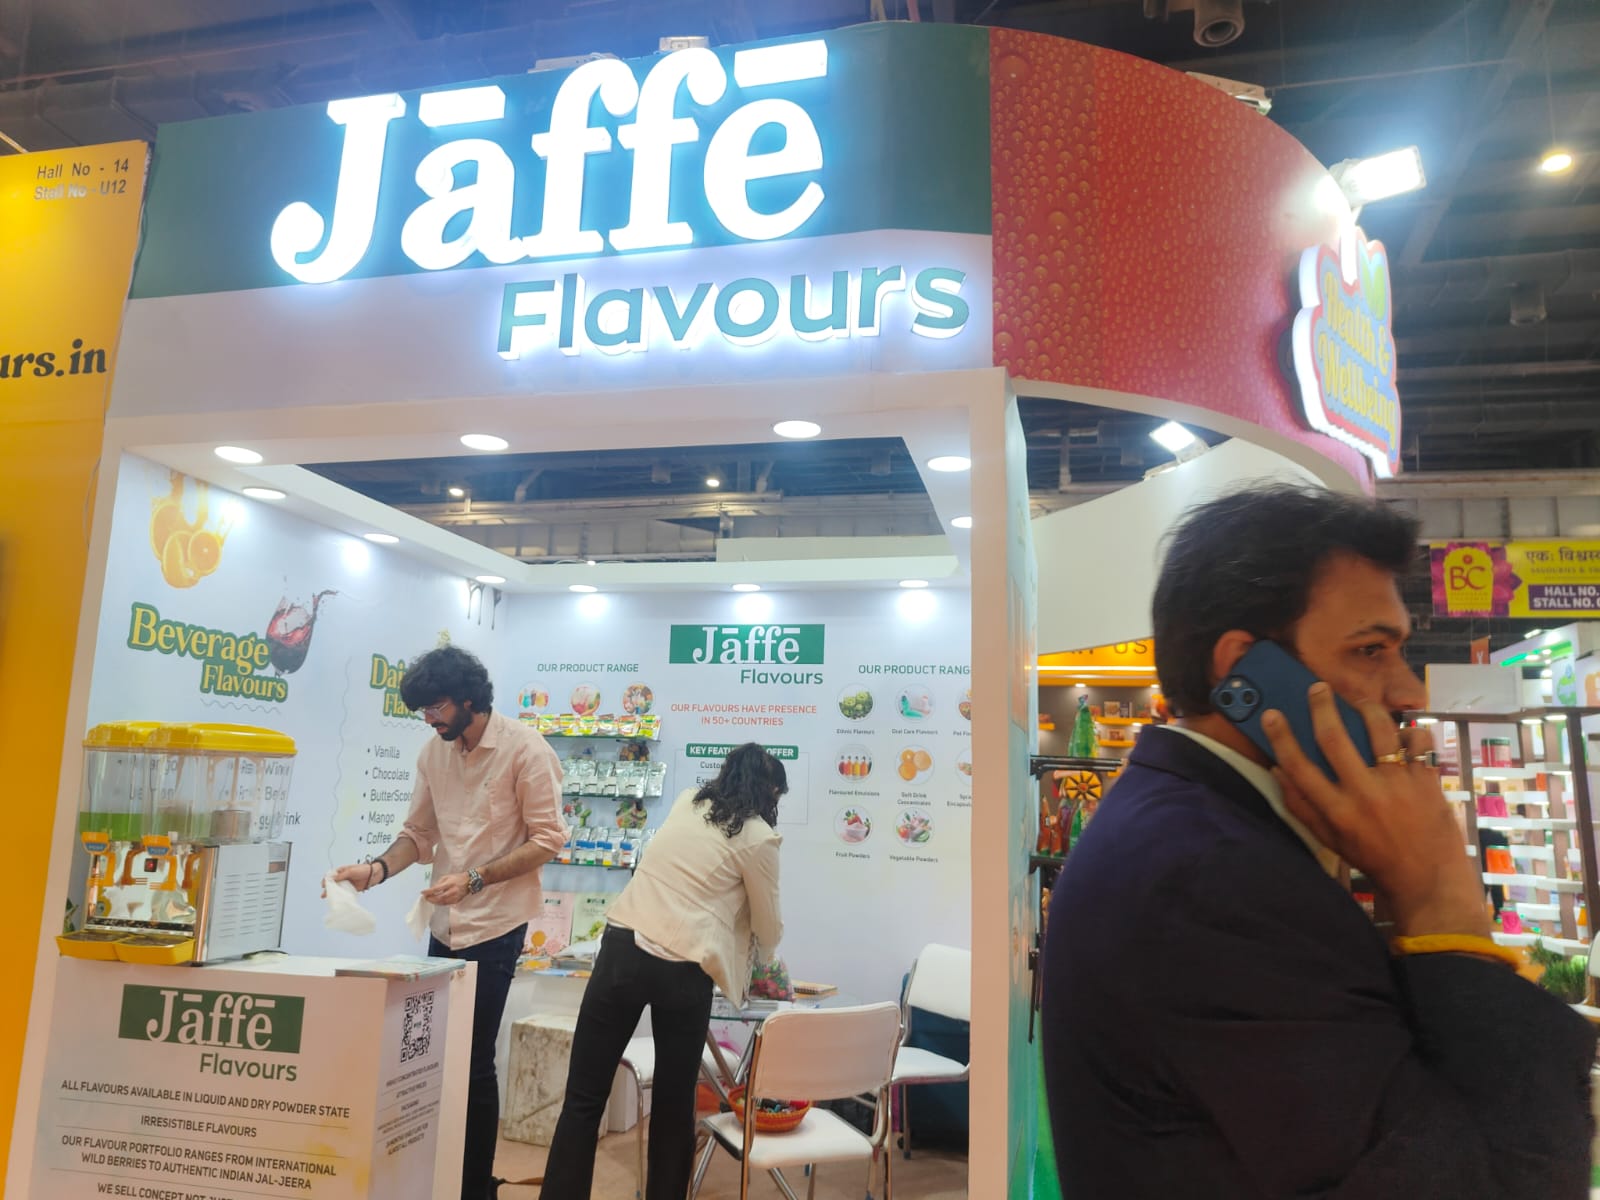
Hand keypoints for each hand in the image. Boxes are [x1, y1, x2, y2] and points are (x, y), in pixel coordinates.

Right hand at [324, 862, 380, 895]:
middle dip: (328, 889)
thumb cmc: (362, 870)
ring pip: (337, 889)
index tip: (323, 885)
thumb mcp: (351, 871)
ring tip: (328, 898)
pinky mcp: (351, 889)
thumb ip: (342, 875)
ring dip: (333, 893)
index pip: (331, 875)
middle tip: (324, 895)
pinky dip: (340, 896)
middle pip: (333, 883)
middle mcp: (342, 878)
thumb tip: (331, 878)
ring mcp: (346, 884)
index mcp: (341, 871)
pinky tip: (337, 900)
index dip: (326, 880)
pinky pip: (344, 893)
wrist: (373, 875)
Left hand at [421, 873, 469, 905]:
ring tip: (430, 899)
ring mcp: (455, 897)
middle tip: (425, 897)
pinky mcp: (456, 901)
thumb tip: (432, 889)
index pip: (437, 889)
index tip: (423, 892)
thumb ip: (439, 883)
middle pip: (439, 898)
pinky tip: (437, 901)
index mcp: (450, 883)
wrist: (469, 882)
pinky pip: (446, 904)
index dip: (429, 891)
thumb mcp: (447, 876)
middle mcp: (452, 891)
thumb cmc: (457, 878)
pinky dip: (440, 903)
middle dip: (431, 898)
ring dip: (434, 902)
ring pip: (442, 902)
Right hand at [1263, 683, 1488, 939]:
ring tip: (1360, 703)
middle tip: (1317, 687)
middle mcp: (1365, 794)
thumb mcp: (1331, 840)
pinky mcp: (1427, 780)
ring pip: (1379, 730)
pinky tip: (1402, 732)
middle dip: (1322, 707)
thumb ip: (1302, 807)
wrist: (1427, 878)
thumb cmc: (1373, 858)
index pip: (1299, 767)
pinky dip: (1410, 732)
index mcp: (1337, 812)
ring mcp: (1399, 784)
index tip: (1271, 714)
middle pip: (1335, 739)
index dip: (1281, 737)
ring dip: (1367, 709)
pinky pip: (1418, 742)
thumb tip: (1277, 770)